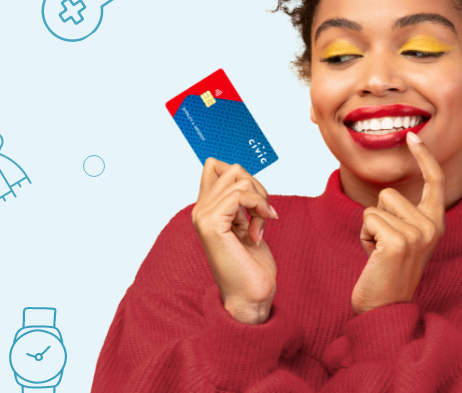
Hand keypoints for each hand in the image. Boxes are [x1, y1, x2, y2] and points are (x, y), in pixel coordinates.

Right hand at [191, 157, 279, 323]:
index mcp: (207, 208)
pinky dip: (259, 207)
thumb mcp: (247, 222)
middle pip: (233, 169)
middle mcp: (200, 210)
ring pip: (239, 179)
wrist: (250, 295)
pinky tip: (259, 230)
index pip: (214, 165)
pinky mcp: (210, 223)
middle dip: (257, 188)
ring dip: (260, 201)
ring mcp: (202, 216)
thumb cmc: (251, 265)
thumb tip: (242, 174)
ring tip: (259, 226)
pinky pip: (240, 193)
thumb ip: (240, 199)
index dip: (244, 176)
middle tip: (262, 216)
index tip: (255, 204)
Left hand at [351, 132, 445, 314]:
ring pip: (376, 206)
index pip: (434, 181)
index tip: (413, 135)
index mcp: (436, 223)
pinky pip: (367, 219)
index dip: (424, 156)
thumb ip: (405, 215)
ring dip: (370, 228)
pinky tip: (374, 257)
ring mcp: (417, 234)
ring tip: (380, 252)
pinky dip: (363, 237)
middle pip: (390, 194)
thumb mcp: (404, 238)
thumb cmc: (388, 271)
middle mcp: (432, 227)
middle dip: (378, 217)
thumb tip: (390, 193)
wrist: (386, 307)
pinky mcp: (398, 242)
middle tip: (385, 247)